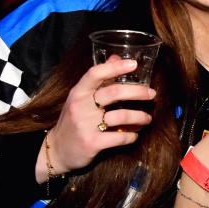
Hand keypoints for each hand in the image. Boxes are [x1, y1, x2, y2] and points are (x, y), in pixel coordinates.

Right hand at [45, 56, 154, 177]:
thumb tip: (117, 57)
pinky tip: (135, 135)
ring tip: (147, 119)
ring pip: (121, 116)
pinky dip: (132, 136)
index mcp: (78, 93)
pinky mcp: (92, 143)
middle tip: (152, 94)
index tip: (134, 64)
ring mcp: (85, 125)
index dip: (115, 67)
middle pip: (114, 92)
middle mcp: (80, 107)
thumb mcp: (80, 98)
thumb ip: (99, 79)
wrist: (56, 151)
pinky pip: (120, 137)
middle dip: (138, 92)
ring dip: (140, 117)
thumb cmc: (73, 120)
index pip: (95, 74)